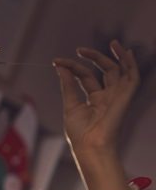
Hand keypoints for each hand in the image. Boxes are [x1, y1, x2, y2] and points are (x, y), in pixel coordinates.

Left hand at [53, 40, 138, 189]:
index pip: (86, 76)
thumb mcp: (70, 104)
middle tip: (79, 49)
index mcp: (94, 99)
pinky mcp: (125, 98)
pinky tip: (127, 53)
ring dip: (118, 56)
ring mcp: (117, 96)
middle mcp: (108, 96)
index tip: (56, 61)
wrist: (90, 146)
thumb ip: (68, 85)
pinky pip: (132, 78)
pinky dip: (131, 65)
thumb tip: (60, 66)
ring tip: (113, 43)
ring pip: (121, 71)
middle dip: (95, 57)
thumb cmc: (80, 132)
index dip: (72, 67)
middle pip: (105, 71)